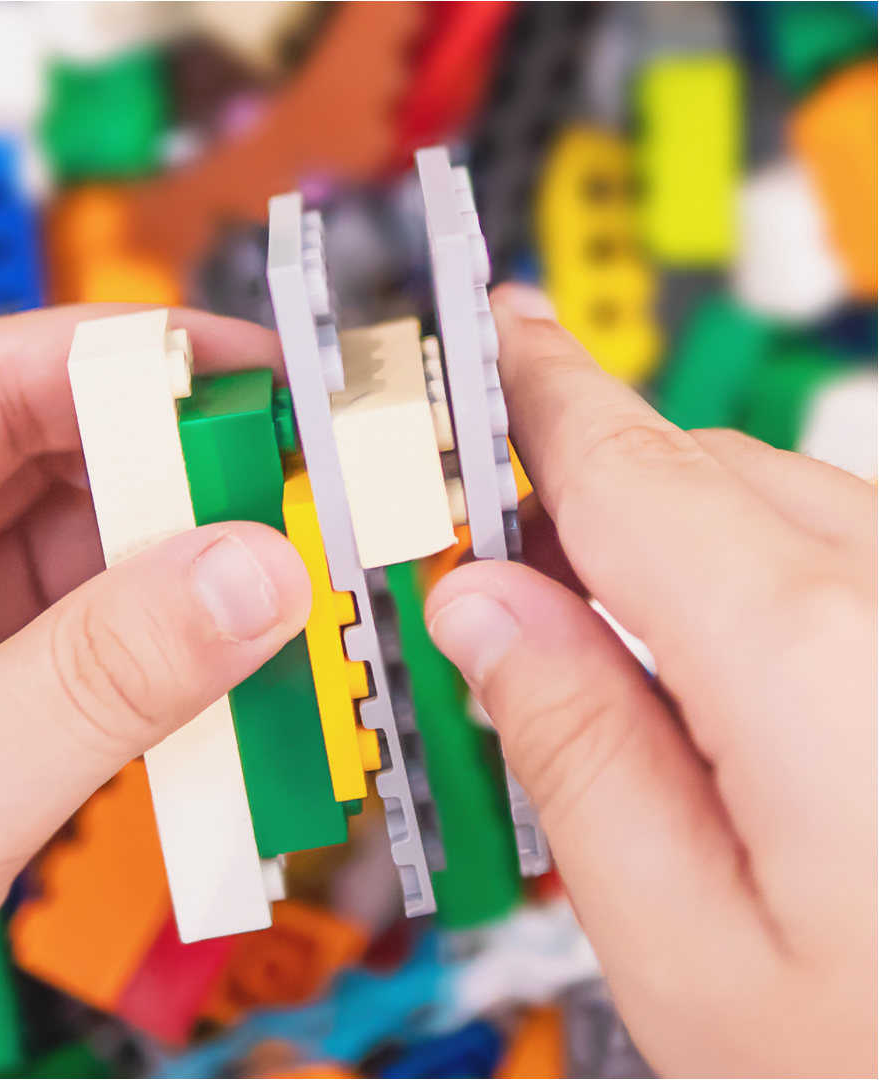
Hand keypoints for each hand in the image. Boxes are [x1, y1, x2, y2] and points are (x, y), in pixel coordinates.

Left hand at [0, 306, 311, 1078]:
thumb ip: (88, 689)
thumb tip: (250, 576)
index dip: (127, 365)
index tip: (255, 379)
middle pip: (47, 468)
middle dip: (179, 484)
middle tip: (295, 506)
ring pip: (81, 566)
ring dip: (185, 586)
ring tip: (276, 605)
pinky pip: (86, 658)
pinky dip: (163, 669)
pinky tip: (224, 687)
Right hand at [426, 285, 876, 1076]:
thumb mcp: (686, 953)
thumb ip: (572, 752)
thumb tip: (481, 611)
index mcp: (813, 665)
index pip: (625, 470)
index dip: (540, 393)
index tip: (492, 336)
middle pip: (697, 480)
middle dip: (584, 505)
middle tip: (499, 579)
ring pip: (779, 509)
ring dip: (675, 551)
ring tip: (616, 666)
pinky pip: (849, 558)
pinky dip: (761, 584)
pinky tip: (730, 688)